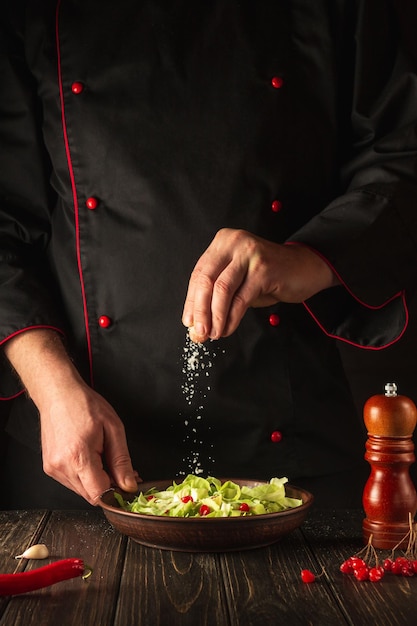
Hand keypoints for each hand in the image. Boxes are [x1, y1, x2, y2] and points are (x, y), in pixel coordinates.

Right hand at [4, 329, 138, 503]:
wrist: (58, 394)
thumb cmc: (85, 405)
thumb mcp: (113, 429)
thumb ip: (121, 460)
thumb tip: (128, 484)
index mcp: (78, 457)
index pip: (99, 494)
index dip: (117, 494)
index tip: (128, 486)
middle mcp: (62, 467)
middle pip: (91, 495)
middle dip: (110, 488)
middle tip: (124, 472)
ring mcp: (53, 469)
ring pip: (82, 490)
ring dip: (98, 482)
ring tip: (106, 459)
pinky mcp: (50, 468)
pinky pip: (72, 482)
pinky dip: (86, 477)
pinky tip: (92, 460)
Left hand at [182, 228, 337, 341]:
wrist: (306, 268)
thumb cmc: (270, 275)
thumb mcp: (239, 280)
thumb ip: (218, 296)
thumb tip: (197, 321)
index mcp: (223, 242)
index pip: (199, 274)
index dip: (191, 301)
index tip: (189, 322)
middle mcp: (234, 243)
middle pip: (207, 280)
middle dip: (200, 310)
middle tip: (199, 332)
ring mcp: (249, 254)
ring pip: (221, 289)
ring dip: (215, 316)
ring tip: (214, 333)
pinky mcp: (263, 269)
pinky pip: (241, 298)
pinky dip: (231, 317)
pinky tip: (228, 329)